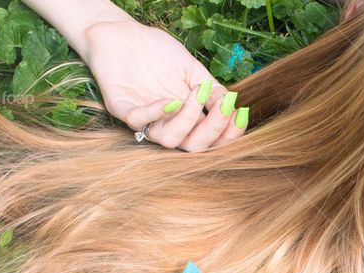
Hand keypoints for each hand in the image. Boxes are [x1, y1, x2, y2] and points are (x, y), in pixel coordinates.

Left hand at [80, 19, 248, 150]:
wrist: (123, 33)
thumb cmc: (158, 52)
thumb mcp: (192, 69)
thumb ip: (211, 89)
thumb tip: (231, 104)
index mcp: (187, 119)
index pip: (211, 140)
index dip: (229, 134)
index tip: (242, 113)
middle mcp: (168, 125)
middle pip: (194, 147)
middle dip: (214, 129)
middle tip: (224, 106)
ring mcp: (145, 120)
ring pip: (170, 141)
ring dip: (189, 121)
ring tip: (197, 95)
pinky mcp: (121, 108)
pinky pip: (139, 121)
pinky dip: (157, 113)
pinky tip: (172, 100)